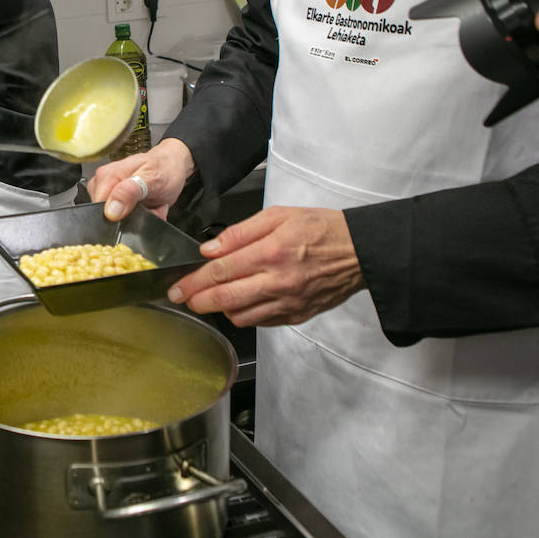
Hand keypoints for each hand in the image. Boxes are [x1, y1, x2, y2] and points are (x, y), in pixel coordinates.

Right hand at [87, 138, 194, 220]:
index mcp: (107, 176)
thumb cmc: (164, 168)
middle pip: (107, 216)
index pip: (98, 209)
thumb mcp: (152, 179)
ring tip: (148, 205)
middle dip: (130, 219)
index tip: (136, 211)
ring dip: (136, 218)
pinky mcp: (113, 199)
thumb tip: (111, 209)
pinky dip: (137, 217)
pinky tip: (145, 207)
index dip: (117, 218)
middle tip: (147, 207)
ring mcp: (107, 191)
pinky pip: (122, 218)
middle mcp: (103, 182)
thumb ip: (129, 193)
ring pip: (116, 220)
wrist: (171, 164)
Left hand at [166, 206, 364, 326]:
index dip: (194, 281)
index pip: (221, 271)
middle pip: (225, 299)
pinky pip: (260, 321)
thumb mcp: (278, 216)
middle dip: (197, 300)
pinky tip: (238, 302)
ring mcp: (288, 303)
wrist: (360, 252)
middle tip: (181, 298)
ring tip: (210, 297)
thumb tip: (210, 249)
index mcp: (271, 253)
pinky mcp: (297, 315)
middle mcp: (278, 282)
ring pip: (240, 316)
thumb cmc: (321, 229)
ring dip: (218, 309)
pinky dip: (243, 314)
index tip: (178, 286)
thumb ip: (240, 233)